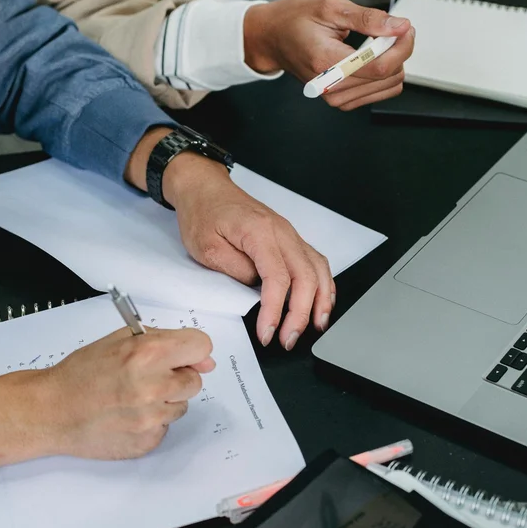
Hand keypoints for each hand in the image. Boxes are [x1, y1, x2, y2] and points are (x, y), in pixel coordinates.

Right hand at [0, 327, 214, 471]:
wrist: (52, 411)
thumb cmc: (82, 372)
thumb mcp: (120, 340)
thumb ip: (164, 341)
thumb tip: (205, 360)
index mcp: (148, 354)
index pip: (201, 346)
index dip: (191, 350)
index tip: (180, 355)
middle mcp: (154, 387)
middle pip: (195, 381)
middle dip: (176, 377)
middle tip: (147, 377)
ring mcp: (151, 419)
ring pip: (181, 406)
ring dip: (164, 400)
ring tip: (131, 398)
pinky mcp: (147, 442)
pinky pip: (165, 428)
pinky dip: (151, 421)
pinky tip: (126, 416)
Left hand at [164, 155, 334, 350]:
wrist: (205, 188)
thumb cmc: (203, 213)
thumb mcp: (206, 248)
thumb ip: (235, 271)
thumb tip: (257, 291)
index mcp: (259, 232)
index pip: (278, 278)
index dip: (275, 310)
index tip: (268, 333)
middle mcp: (281, 231)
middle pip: (306, 277)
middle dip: (301, 313)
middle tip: (289, 339)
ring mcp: (289, 234)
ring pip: (318, 269)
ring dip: (321, 300)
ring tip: (316, 326)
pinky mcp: (289, 239)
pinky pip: (315, 262)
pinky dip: (323, 284)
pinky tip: (321, 301)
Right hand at [243, 0, 415, 110]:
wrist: (273, 38)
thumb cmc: (295, 20)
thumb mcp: (331, 7)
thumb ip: (368, 19)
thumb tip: (399, 27)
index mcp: (326, 62)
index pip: (380, 66)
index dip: (401, 46)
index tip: (405, 28)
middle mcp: (331, 86)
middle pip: (388, 76)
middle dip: (398, 50)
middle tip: (391, 29)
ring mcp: (335, 97)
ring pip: (389, 86)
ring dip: (392, 61)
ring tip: (378, 41)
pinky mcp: (341, 100)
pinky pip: (379, 92)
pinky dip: (383, 73)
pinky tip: (371, 57)